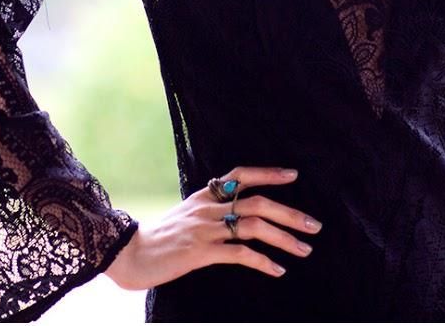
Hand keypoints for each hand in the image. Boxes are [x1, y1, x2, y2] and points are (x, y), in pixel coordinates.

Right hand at [104, 165, 321, 289]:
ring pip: (254, 226)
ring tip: (304, 250)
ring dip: (284, 238)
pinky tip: (277, 270)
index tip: (294, 175)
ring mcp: (205, 229)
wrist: (130, 254)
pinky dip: (263, 261)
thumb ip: (209, 210)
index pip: (240, 175)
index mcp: (204, 195)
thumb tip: (234, 211)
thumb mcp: (185, 215)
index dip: (268, 173)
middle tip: (314, 225)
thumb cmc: (159, 238)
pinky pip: (239, 253)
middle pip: (258, 202)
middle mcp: (208, 207)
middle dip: (290, 213)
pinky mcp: (200, 252)